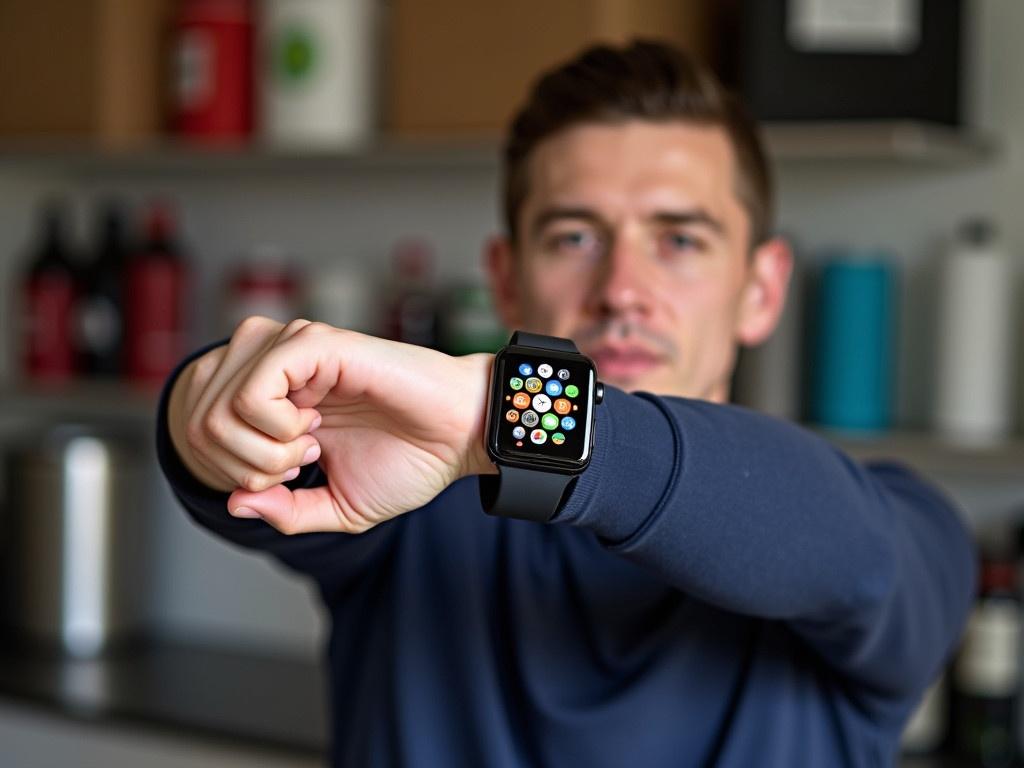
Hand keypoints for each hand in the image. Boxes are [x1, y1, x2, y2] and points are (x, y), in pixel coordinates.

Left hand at [169, 316, 495, 534]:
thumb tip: (231, 504)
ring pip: (218, 405)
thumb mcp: (334, 506)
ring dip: (260, 447)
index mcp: (272, 395)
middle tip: (299, 463)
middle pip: (199, 420)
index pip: (199, 428)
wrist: (460, 437)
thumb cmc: (409, 462)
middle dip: (244, 465)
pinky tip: (313, 426)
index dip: (233, 474)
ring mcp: (292, 350)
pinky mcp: (315, 344)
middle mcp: (274, 364)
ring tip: (308, 445)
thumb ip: (283, 511)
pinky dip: (275, 426)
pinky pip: (253, 389)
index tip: (290, 475)